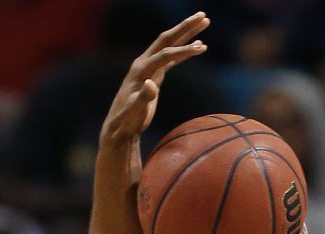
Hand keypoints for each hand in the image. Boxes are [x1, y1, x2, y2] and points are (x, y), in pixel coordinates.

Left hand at [102, 12, 209, 141]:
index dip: (183, 51)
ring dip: (187, 34)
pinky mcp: (154, 74)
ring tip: (204, 23)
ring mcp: (149, 67)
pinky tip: (196, 46)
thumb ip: (144, 97)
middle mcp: (144, 63)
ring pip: (170, 45)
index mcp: (141, 69)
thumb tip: (151, 84)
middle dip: (185, 27)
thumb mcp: (135, 110)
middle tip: (203, 16)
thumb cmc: (128, 120)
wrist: (120, 126)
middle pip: (167, 39)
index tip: (202, 48)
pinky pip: (171, 57)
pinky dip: (184, 51)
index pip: (165, 54)